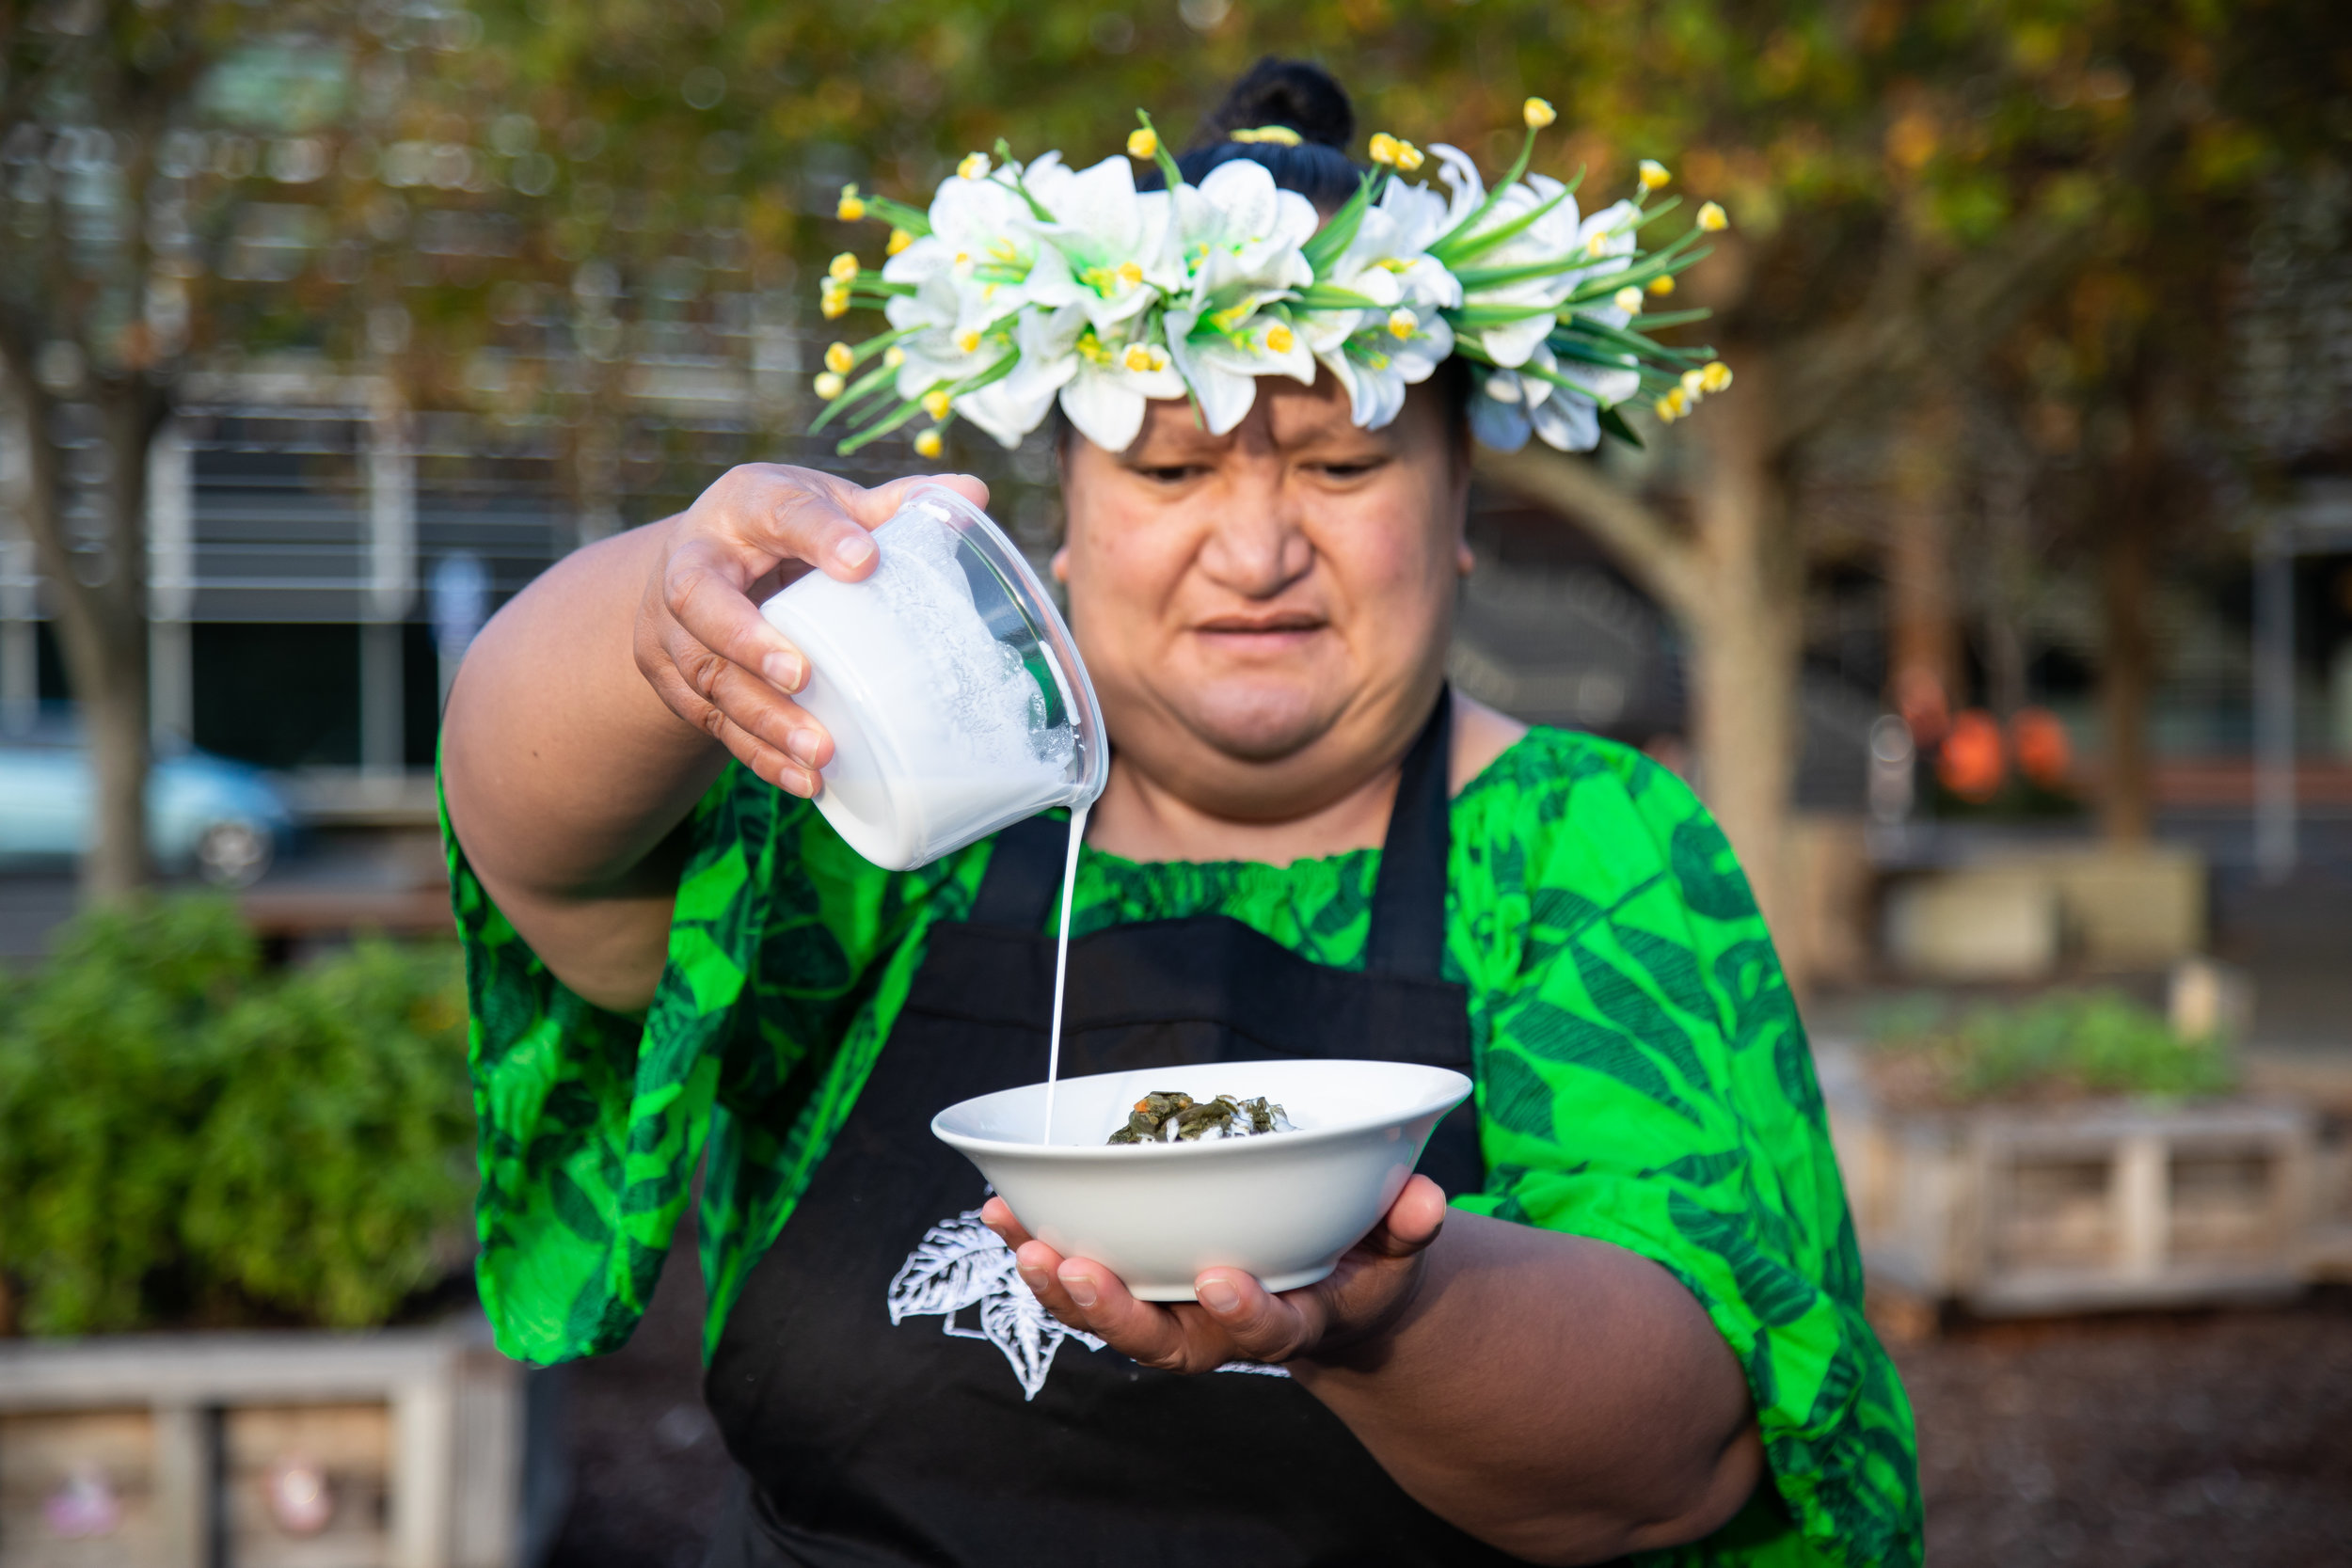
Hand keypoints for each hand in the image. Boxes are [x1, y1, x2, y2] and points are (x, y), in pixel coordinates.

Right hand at [633, 464, 989, 795]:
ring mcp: (676, 629)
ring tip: (820, 750)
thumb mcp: (827, 505)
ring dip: (762, 718)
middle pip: (699, 601)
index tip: (865, 560)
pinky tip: (805, 779)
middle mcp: (695, 563)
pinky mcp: (679, 683)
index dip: (817, 534)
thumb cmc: (779, 532)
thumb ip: (893, 506)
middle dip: (747, 641)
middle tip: (803, 676)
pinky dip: (759, 755)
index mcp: (744, 506)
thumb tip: (971, 494)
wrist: (696, 568)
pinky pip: (713, 723)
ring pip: (706, 676)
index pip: (777, 511)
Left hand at [979, 1174, 1449, 1372]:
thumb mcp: (1396, 1245)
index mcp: (1289, 1320)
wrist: (1326, 1289)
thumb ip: (1409, 1223)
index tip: (1222, 1277)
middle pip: (1162, 1341)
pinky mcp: (1136, 1284)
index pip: (1264, 1332)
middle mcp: (1219, 1329)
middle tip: (1076, 1271)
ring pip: (1109, 1316)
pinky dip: (1037, 1247)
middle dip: (1115, 1311)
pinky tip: (999, 1211)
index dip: (1242, 1312)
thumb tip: (1428, 1198)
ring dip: (1058, 1284)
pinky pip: (1080, 1275)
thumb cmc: (1362, 1258)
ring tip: (1021, 1243)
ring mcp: (1171, 1310)